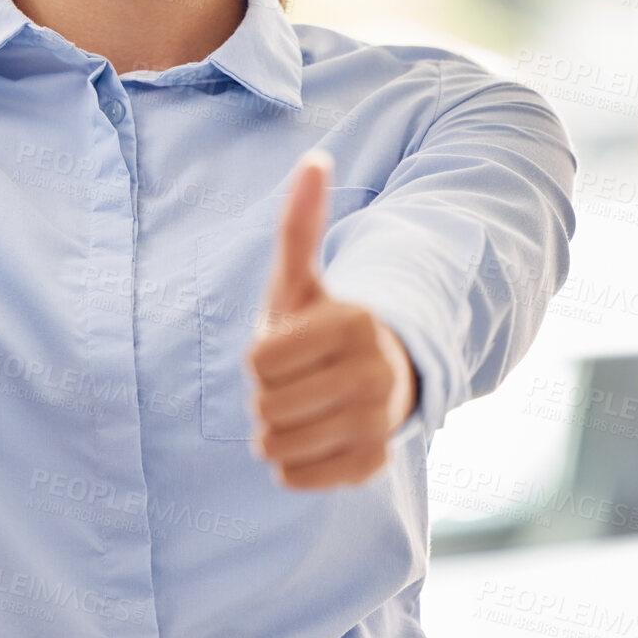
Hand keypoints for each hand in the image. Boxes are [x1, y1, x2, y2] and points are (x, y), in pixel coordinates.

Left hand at [245, 150, 417, 489]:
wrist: (368, 381)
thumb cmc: (319, 325)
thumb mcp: (301, 277)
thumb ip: (301, 224)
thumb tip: (315, 160)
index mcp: (356, 323)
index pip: (258, 362)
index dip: (260, 356)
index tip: (286, 344)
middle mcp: (377, 375)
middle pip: (266, 405)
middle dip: (265, 394)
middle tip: (293, 380)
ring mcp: (379, 426)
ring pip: (277, 445)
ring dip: (273, 430)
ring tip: (300, 407)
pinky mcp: (372, 468)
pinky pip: (295, 477)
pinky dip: (290, 464)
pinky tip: (311, 438)